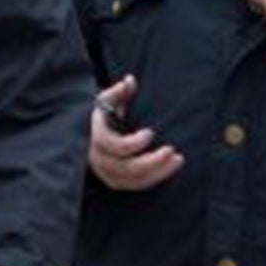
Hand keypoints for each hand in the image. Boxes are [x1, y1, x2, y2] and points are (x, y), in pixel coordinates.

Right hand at [88, 74, 183, 191]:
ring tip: (178, 159)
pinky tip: (169, 168)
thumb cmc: (101, 113)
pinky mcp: (115, 180)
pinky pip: (135, 185)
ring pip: (132, 180)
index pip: (110, 145)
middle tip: (172, 151)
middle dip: (151, 162)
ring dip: (157, 172)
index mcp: (93, 136)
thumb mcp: (107, 99)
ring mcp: (105, 172)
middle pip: (124, 167)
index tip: (151, 133)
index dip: (132, 143)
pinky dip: (153, 178)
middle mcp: (98, 158)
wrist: (88, 132)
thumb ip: (118, 91)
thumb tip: (129, 81)